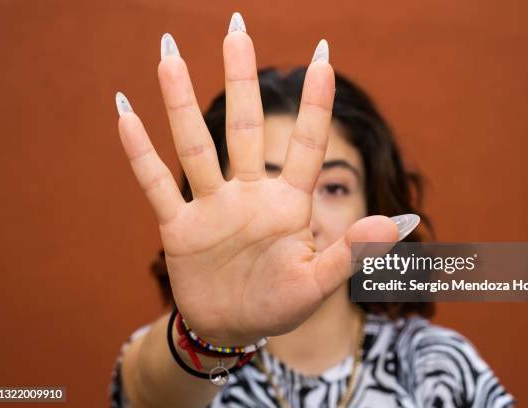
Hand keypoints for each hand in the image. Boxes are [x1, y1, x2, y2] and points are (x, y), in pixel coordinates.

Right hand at [115, 13, 400, 345]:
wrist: (233, 329)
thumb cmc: (280, 304)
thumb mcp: (318, 282)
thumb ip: (353, 251)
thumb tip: (401, 221)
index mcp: (287, 204)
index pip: (304, 144)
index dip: (314, 103)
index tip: (323, 55)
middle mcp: (248, 195)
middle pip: (244, 128)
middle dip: (242, 79)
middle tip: (237, 28)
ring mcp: (212, 207)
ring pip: (195, 146)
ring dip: (181, 103)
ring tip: (169, 56)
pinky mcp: (180, 228)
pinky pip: (158, 185)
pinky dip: (141, 153)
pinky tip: (126, 113)